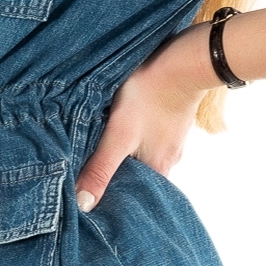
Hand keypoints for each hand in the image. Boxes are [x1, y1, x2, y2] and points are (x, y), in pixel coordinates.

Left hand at [74, 26, 210, 211]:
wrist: (182, 61)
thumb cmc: (149, 95)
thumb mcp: (118, 136)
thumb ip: (101, 169)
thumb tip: (83, 205)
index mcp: (159, 171)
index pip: (133, 196)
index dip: (112, 198)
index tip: (90, 197)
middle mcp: (169, 160)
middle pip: (136, 175)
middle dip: (115, 175)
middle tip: (89, 171)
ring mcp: (172, 140)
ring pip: (142, 155)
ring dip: (124, 153)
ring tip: (101, 147)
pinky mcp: (171, 121)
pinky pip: (149, 136)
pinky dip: (134, 136)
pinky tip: (122, 127)